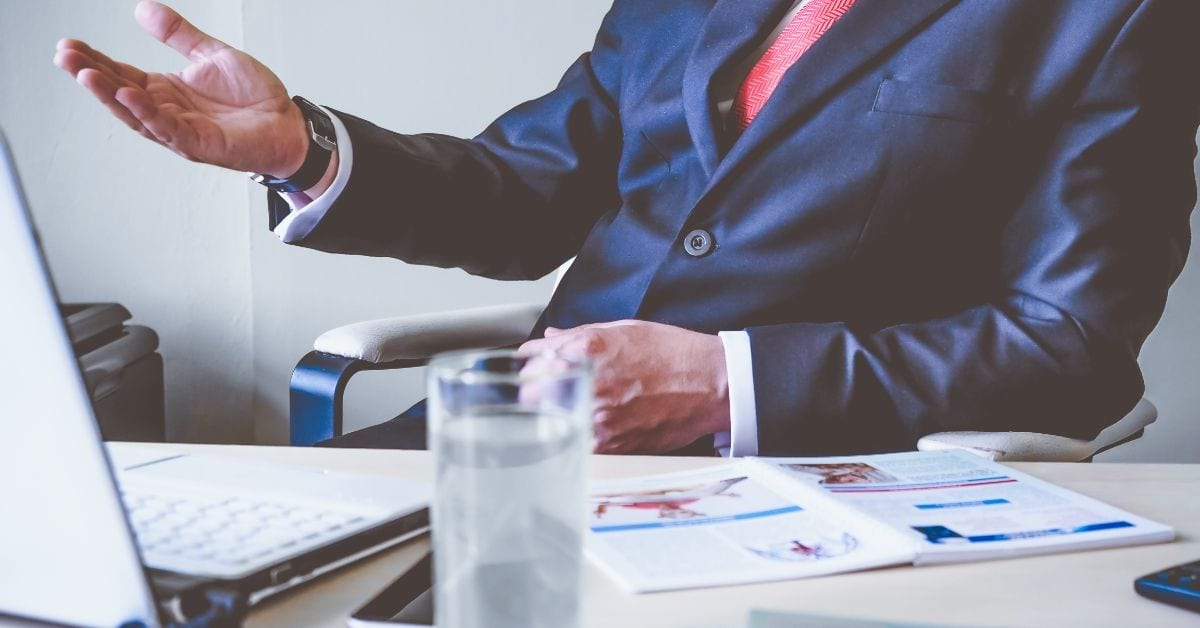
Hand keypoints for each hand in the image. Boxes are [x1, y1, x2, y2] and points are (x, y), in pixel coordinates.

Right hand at [53, 1, 306, 175]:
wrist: (288, 123)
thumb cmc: (255, 98)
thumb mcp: (212, 54)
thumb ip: (179, 35)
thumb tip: (143, 9)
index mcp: (167, 91)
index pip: (121, 74)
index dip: (95, 61)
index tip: (68, 45)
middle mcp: (167, 112)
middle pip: (120, 94)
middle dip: (91, 76)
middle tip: (65, 56)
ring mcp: (181, 130)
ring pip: (137, 114)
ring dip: (110, 95)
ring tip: (85, 74)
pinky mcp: (200, 144)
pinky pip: (168, 128)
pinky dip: (147, 113)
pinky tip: (130, 95)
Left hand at [519, 320, 730, 453]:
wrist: (711, 384)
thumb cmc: (674, 354)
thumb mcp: (625, 330)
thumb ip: (580, 335)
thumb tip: (551, 338)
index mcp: (588, 350)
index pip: (532, 360)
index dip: (529, 365)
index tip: (531, 368)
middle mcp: (589, 384)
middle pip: (530, 395)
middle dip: (533, 392)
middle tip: (542, 392)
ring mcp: (599, 417)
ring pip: (549, 424)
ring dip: (552, 418)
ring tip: (568, 410)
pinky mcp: (612, 444)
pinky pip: (576, 443)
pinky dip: (575, 436)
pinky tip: (588, 427)